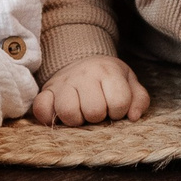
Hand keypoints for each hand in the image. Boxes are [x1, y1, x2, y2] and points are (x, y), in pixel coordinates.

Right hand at [30, 55, 150, 125]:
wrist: (82, 60)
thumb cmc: (108, 78)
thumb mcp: (129, 82)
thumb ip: (139, 99)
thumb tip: (133, 117)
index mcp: (108, 71)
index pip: (119, 103)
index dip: (119, 111)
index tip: (115, 108)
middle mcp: (84, 75)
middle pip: (94, 111)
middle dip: (98, 117)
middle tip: (97, 110)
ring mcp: (63, 82)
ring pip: (68, 113)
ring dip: (76, 120)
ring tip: (81, 113)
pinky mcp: (46, 90)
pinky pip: (41, 109)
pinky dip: (49, 117)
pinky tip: (60, 114)